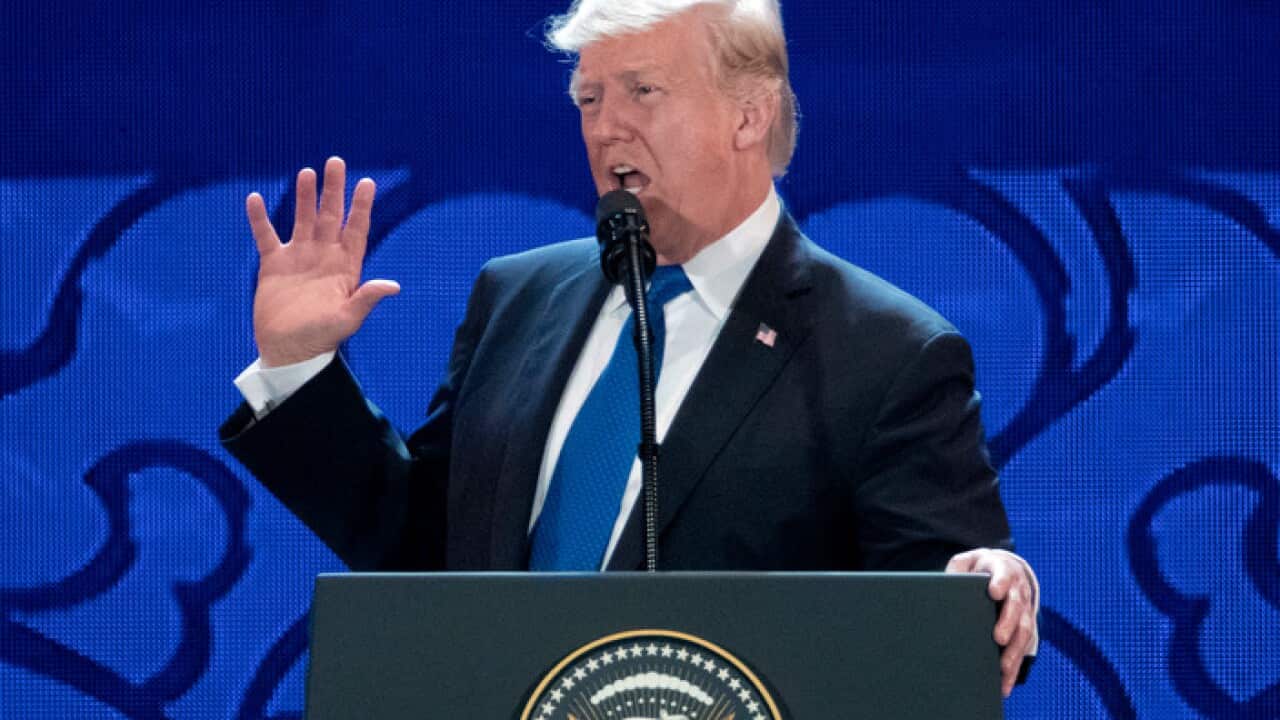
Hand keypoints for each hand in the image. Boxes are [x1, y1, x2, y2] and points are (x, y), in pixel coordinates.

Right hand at [246, 156, 399, 366]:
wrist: (289, 351)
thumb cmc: (322, 338)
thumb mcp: (347, 319)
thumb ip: (366, 299)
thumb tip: (393, 286)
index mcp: (344, 267)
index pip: (355, 230)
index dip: (361, 207)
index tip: (366, 183)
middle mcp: (323, 256)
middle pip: (330, 216)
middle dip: (333, 190)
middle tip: (336, 162)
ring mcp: (298, 258)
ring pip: (302, 219)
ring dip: (304, 197)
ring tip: (306, 173)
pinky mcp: (274, 265)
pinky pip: (266, 236)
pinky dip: (259, 218)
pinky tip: (255, 198)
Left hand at [946, 548, 1038, 697]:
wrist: (1005, 568)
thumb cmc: (979, 567)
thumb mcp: (967, 562)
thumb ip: (957, 570)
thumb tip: (942, 586)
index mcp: (1003, 570)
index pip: (1004, 575)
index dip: (1001, 582)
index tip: (994, 592)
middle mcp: (1018, 590)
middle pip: (1017, 606)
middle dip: (1008, 622)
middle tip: (998, 638)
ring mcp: (1025, 610)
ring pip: (1024, 631)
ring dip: (1015, 650)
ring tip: (1003, 667)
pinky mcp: (1025, 628)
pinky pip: (1023, 649)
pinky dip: (1014, 667)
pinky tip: (1004, 684)